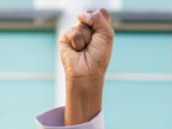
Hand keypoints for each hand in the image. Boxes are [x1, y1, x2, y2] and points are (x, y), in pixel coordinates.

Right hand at [59, 8, 113, 125]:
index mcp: (99, 28)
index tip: (102, 35)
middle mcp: (87, 28)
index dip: (101, 20)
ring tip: (84, 49)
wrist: (88, 72)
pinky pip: (72, 32)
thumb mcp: (106, 34)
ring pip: (81, 25)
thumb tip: (79, 15)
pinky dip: (77, 43)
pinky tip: (76, 51)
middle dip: (94, 31)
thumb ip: (98, 18)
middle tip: (93, 44)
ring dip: (86, 39)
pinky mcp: (64, 37)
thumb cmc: (99, 57)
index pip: (101, 12)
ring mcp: (75, 31)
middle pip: (90, 15)